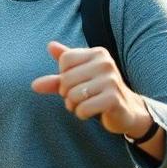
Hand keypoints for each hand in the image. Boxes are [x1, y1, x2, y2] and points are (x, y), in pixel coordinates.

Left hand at [30, 41, 150, 137]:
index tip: (74, 83)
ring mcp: (111, 80)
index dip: (62, 76)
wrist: (126, 110)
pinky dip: (82, 114)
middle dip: (66, 94)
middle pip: (66, 79)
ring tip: (85, 105)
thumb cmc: (98, 91)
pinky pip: (83, 108)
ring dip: (73, 105)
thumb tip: (39, 68)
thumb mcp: (78, 80)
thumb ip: (58, 75)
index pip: (64, 60)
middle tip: (79, 98)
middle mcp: (106, 63)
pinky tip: (91, 112)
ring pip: (73, 95)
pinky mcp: (113, 98)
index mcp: (97, 53)